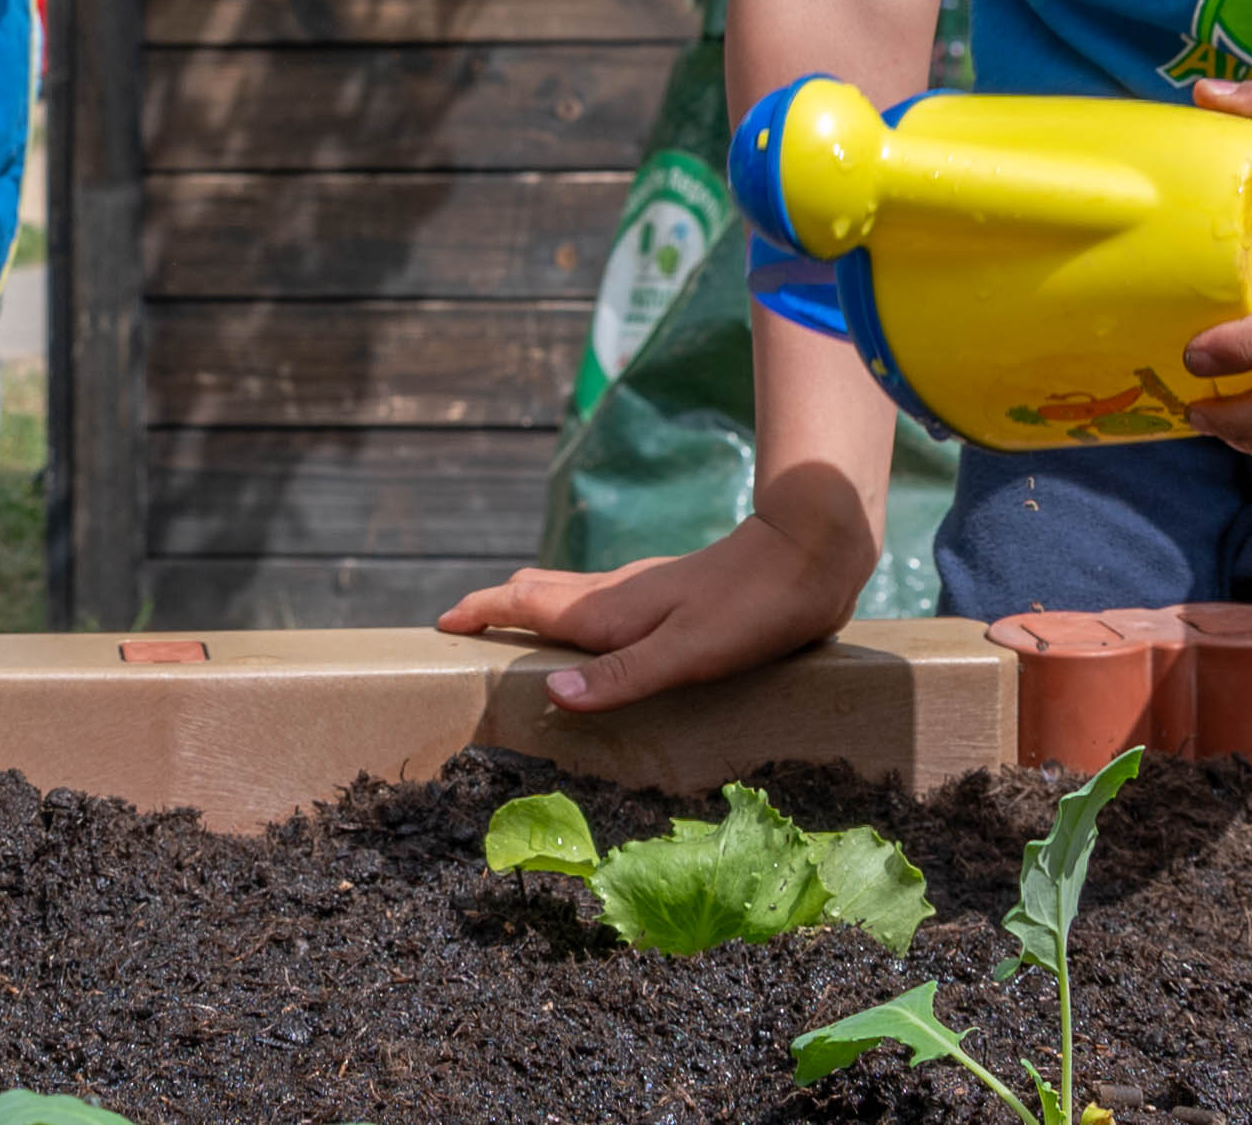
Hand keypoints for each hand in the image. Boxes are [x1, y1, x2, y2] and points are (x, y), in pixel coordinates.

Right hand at [436, 499, 873, 712]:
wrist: (808, 556)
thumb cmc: (749, 610)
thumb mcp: (686, 654)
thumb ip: (621, 676)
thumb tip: (554, 695)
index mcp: (609, 608)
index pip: (526, 601)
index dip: (482, 610)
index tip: (443, 623)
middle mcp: (619, 593)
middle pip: (540, 592)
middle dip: (498, 608)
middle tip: (469, 631)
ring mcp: (647, 590)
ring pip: (572, 593)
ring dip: (536, 610)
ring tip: (520, 638)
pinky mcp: (675, 595)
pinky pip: (603, 602)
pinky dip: (575, 615)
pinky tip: (602, 637)